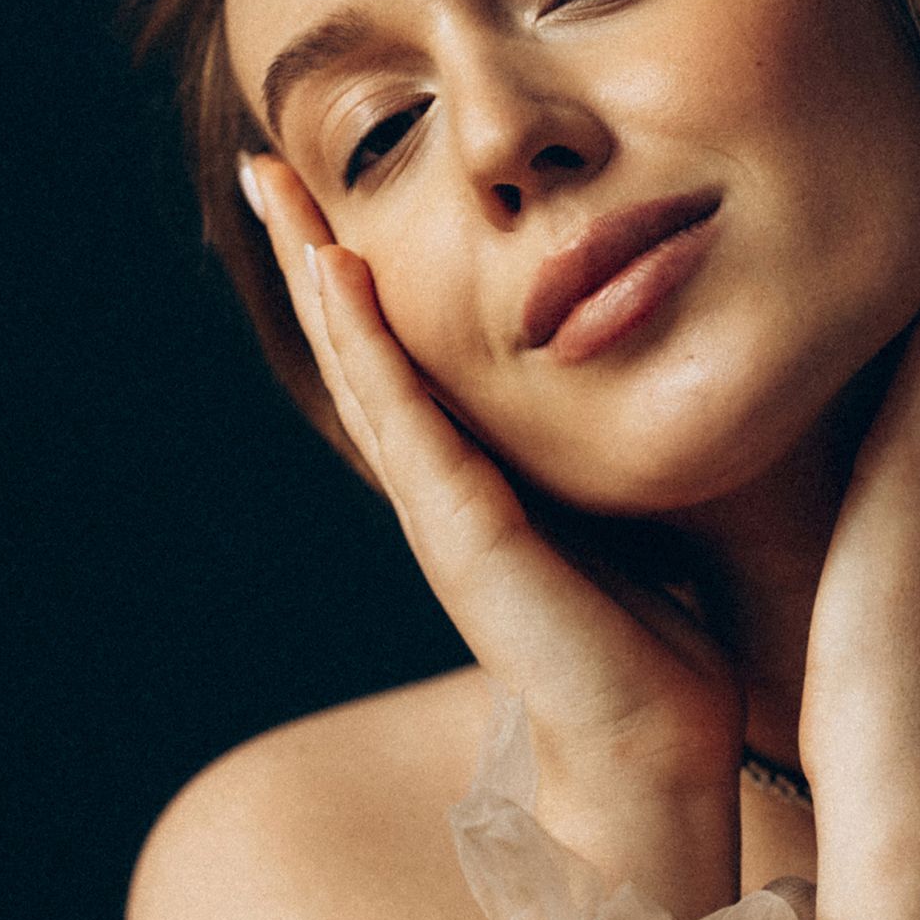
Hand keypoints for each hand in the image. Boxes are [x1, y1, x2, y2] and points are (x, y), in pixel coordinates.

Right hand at [240, 155, 742, 919]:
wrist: (652, 751)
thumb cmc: (650, 645)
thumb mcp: (618, 520)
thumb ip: (590, 463)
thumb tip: (624, 395)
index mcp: (478, 483)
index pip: (406, 362)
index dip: (363, 283)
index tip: (333, 200)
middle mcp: (443, 489)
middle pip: (361, 351)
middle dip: (311, 256)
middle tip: (267, 168)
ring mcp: (441, 513)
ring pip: (362, 369)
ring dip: (314, 275)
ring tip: (276, 189)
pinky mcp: (463, 535)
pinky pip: (405, 420)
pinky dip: (366, 343)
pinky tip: (337, 271)